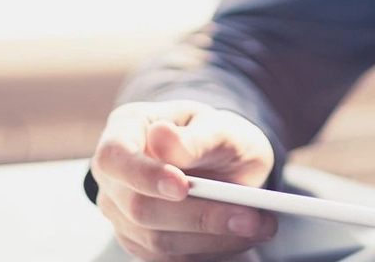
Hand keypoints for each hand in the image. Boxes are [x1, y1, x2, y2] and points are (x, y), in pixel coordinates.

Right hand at [90, 101, 278, 259]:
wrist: (222, 160)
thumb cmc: (215, 136)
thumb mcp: (218, 125)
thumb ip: (196, 136)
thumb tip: (162, 138)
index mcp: (124, 130)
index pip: (114, 157)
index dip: (142, 175)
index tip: (181, 186)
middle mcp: (115, 177)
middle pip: (138, 207)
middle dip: (199, 216)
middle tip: (251, 216)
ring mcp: (123, 214)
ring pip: (157, 240)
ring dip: (213, 238)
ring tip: (260, 225)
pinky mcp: (142, 243)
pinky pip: (171, 258)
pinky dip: (211, 251)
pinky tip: (241, 237)